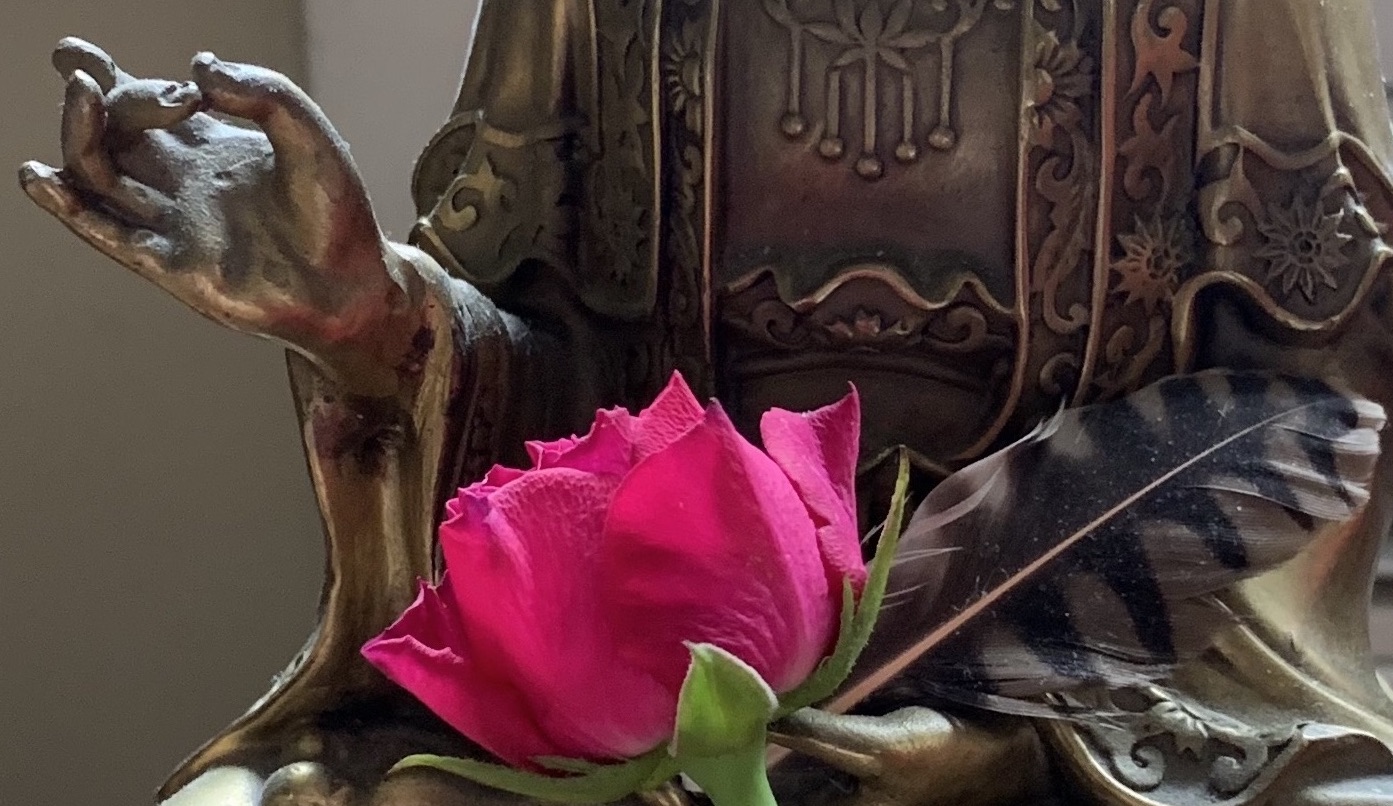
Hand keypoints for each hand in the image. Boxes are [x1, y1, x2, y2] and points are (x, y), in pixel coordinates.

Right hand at [19, 39, 424, 394]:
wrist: (354, 287)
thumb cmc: (338, 216)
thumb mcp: (311, 136)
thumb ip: (264, 93)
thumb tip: (199, 66)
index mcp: (210, 150)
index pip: (142, 106)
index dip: (114, 78)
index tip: (130, 70)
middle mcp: (182, 184)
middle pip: (112, 133)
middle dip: (103, 97)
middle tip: (127, 84)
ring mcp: (173, 224)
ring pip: (99, 176)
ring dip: (78, 135)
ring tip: (82, 96)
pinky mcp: (171, 266)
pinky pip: (107, 233)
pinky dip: (70, 207)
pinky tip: (40, 178)